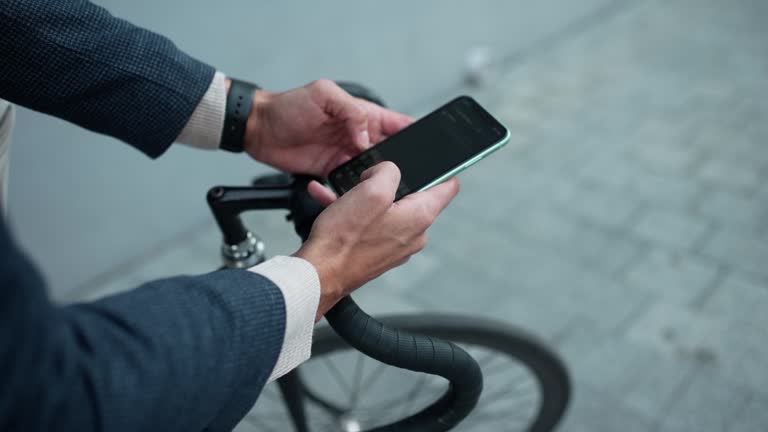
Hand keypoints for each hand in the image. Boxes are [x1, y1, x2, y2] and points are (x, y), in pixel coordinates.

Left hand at [243, 80, 412, 176]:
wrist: (258, 129)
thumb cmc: (288, 106)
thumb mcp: (323, 95)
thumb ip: (351, 111)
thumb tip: (366, 136)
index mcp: (363, 115)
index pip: (398, 125)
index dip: (415, 135)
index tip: (428, 148)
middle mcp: (358, 136)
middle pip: (390, 153)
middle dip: (398, 165)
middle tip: (403, 177)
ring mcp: (345, 156)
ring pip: (371, 173)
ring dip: (375, 181)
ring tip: (378, 190)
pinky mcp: (331, 172)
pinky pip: (347, 185)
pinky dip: (350, 192)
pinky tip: (349, 195)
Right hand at [292, 162, 459, 320]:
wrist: (320, 274)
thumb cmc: (345, 238)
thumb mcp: (370, 190)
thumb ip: (388, 172)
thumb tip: (387, 172)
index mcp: (420, 217)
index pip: (447, 188)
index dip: (443, 170)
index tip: (434, 161)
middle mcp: (413, 234)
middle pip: (409, 195)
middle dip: (386, 183)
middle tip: (364, 178)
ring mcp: (395, 245)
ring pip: (384, 209)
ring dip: (361, 196)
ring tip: (338, 189)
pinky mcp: (377, 252)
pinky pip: (369, 224)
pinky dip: (352, 212)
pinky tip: (330, 203)